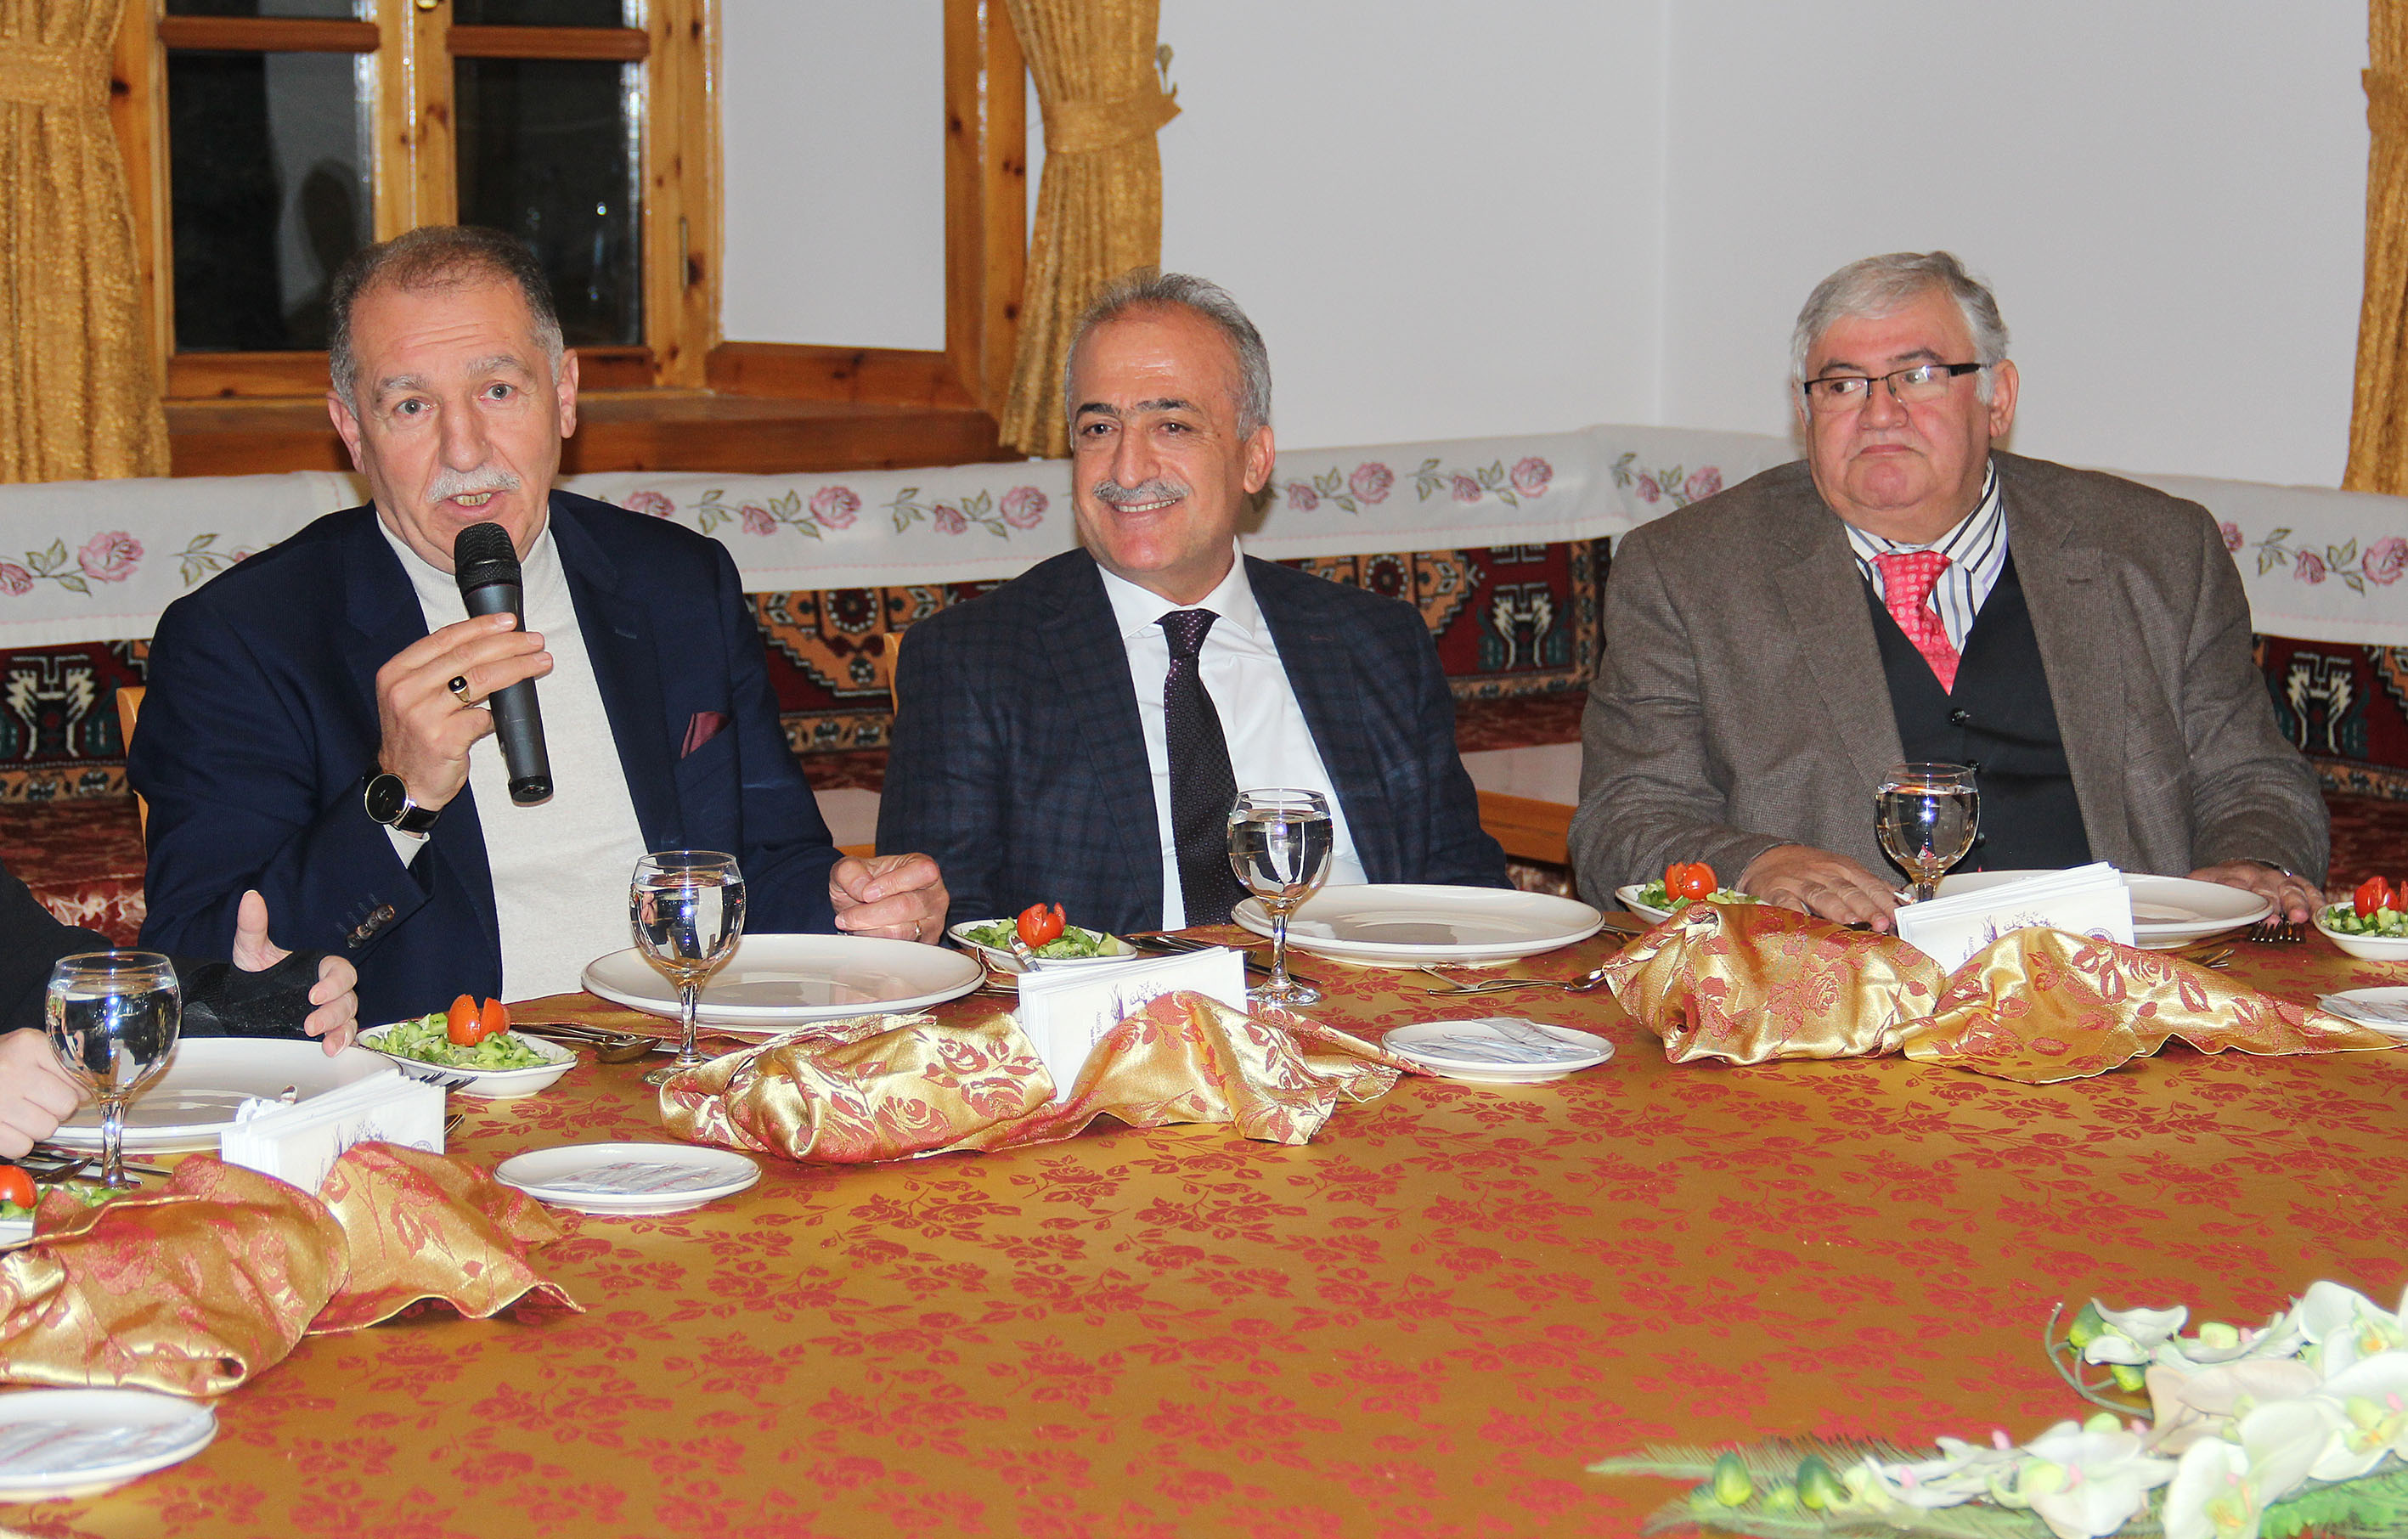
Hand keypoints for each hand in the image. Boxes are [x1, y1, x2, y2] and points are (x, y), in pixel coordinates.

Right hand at [0, 1028, 79, 1158]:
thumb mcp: (25, 1048)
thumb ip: (58, 1060)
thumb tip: (96, 1083)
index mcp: (28, 1045)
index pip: (79, 1076)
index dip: (77, 1087)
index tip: (67, 1088)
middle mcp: (12, 1071)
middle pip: (66, 1105)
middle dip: (58, 1108)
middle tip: (39, 1101)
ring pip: (47, 1128)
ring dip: (39, 1126)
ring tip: (22, 1112)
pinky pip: (22, 1147)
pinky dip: (19, 1142)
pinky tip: (9, 1125)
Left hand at [233, 889, 361, 1053]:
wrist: (240, 1001)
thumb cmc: (253, 972)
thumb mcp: (251, 949)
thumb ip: (253, 926)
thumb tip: (250, 898)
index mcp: (318, 967)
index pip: (339, 970)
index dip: (333, 983)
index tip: (313, 995)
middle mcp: (329, 988)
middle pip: (348, 997)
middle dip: (333, 1012)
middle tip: (310, 1024)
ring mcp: (329, 1009)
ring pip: (349, 1016)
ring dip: (339, 1029)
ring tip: (324, 1042)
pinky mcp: (326, 1029)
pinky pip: (345, 1034)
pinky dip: (342, 1041)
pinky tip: (331, 1049)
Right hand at [372, 612, 551, 810]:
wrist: (404, 783)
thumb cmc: (416, 738)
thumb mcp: (413, 697)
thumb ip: (439, 672)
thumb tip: (490, 647)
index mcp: (396, 672)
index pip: (444, 638)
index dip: (480, 626)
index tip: (508, 622)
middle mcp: (405, 690)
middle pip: (466, 655)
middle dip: (507, 644)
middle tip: (534, 641)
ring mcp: (422, 714)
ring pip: (480, 680)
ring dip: (516, 667)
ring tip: (540, 662)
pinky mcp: (442, 739)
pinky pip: (482, 717)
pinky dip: (500, 713)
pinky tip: (513, 711)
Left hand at [830, 853, 948, 943]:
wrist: (864, 904)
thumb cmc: (865, 882)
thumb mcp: (849, 868)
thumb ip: (850, 872)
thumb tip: (861, 889)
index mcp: (923, 867)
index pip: (920, 872)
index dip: (891, 883)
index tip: (866, 893)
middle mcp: (935, 895)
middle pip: (906, 907)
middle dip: (870, 914)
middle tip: (846, 917)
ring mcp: (934, 921)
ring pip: (902, 932)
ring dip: (871, 930)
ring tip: (852, 924)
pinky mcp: (926, 943)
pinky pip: (901, 949)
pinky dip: (877, 943)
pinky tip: (864, 934)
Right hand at [1738, 844, 1903, 929]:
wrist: (1767, 857)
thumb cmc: (1811, 868)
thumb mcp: (1841, 870)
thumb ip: (1868, 885)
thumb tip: (1900, 900)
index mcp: (1843, 868)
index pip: (1868, 883)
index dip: (1883, 900)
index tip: (1897, 916)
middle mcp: (1824, 873)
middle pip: (1848, 890)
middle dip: (1865, 906)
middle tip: (1880, 923)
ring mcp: (1799, 881)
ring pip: (1820, 894)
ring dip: (1836, 908)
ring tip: (1851, 921)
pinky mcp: (1776, 890)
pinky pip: (1786, 901)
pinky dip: (1795, 911)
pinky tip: (1806, 923)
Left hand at [2190, 861, 2322, 926]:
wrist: (2246, 866)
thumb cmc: (2224, 882)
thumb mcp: (2205, 881)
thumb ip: (2193, 887)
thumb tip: (2173, 894)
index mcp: (2232, 876)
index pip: (2235, 885)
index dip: (2243, 897)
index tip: (2251, 912)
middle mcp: (2258, 877)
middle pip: (2268, 890)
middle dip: (2276, 904)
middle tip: (2282, 919)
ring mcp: (2279, 879)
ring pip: (2291, 889)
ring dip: (2298, 903)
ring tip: (2303, 918)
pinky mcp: (2297, 882)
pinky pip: (2310, 889)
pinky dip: (2317, 901)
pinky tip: (2323, 913)